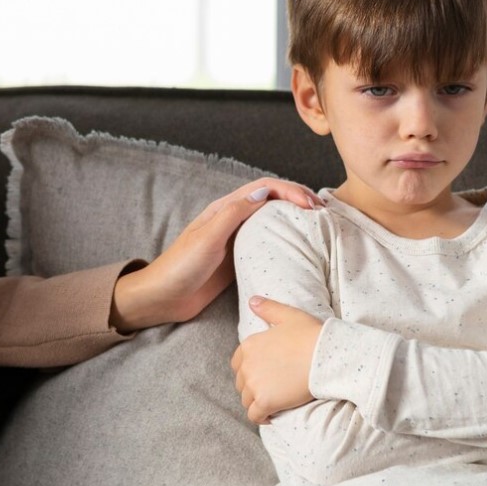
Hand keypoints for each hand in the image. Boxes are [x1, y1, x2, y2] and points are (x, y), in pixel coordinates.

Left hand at [109, 179, 321, 330]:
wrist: (164, 298)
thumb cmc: (181, 267)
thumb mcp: (207, 238)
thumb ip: (233, 214)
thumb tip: (263, 192)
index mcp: (224, 208)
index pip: (264, 187)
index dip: (289, 190)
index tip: (310, 204)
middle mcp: (232, 219)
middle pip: (271, 198)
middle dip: (298, 198)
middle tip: (322, 210)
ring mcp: (237, 239)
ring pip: (272, 219)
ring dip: (295, 216)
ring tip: (317, 223)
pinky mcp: (239, 258)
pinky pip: (267, 242)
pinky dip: (286, 238)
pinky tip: (299, 247)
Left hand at [231, 296, 323, 423]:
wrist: (326, 356)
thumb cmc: (311, 334)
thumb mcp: (288, 315)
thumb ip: (268, 308)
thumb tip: (252, 300)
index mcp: (249, 345)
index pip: (237, 364)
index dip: (250, 371)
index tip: (265, 375)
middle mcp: (247, 365)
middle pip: (242, 384)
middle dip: (253, 388)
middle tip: (272, 390)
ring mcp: (254, 384)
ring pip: (246, 401)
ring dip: (257, 403)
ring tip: (273, 404)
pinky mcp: (265, 401)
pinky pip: (255, 416)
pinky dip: (261, 418)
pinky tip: (271, 417)